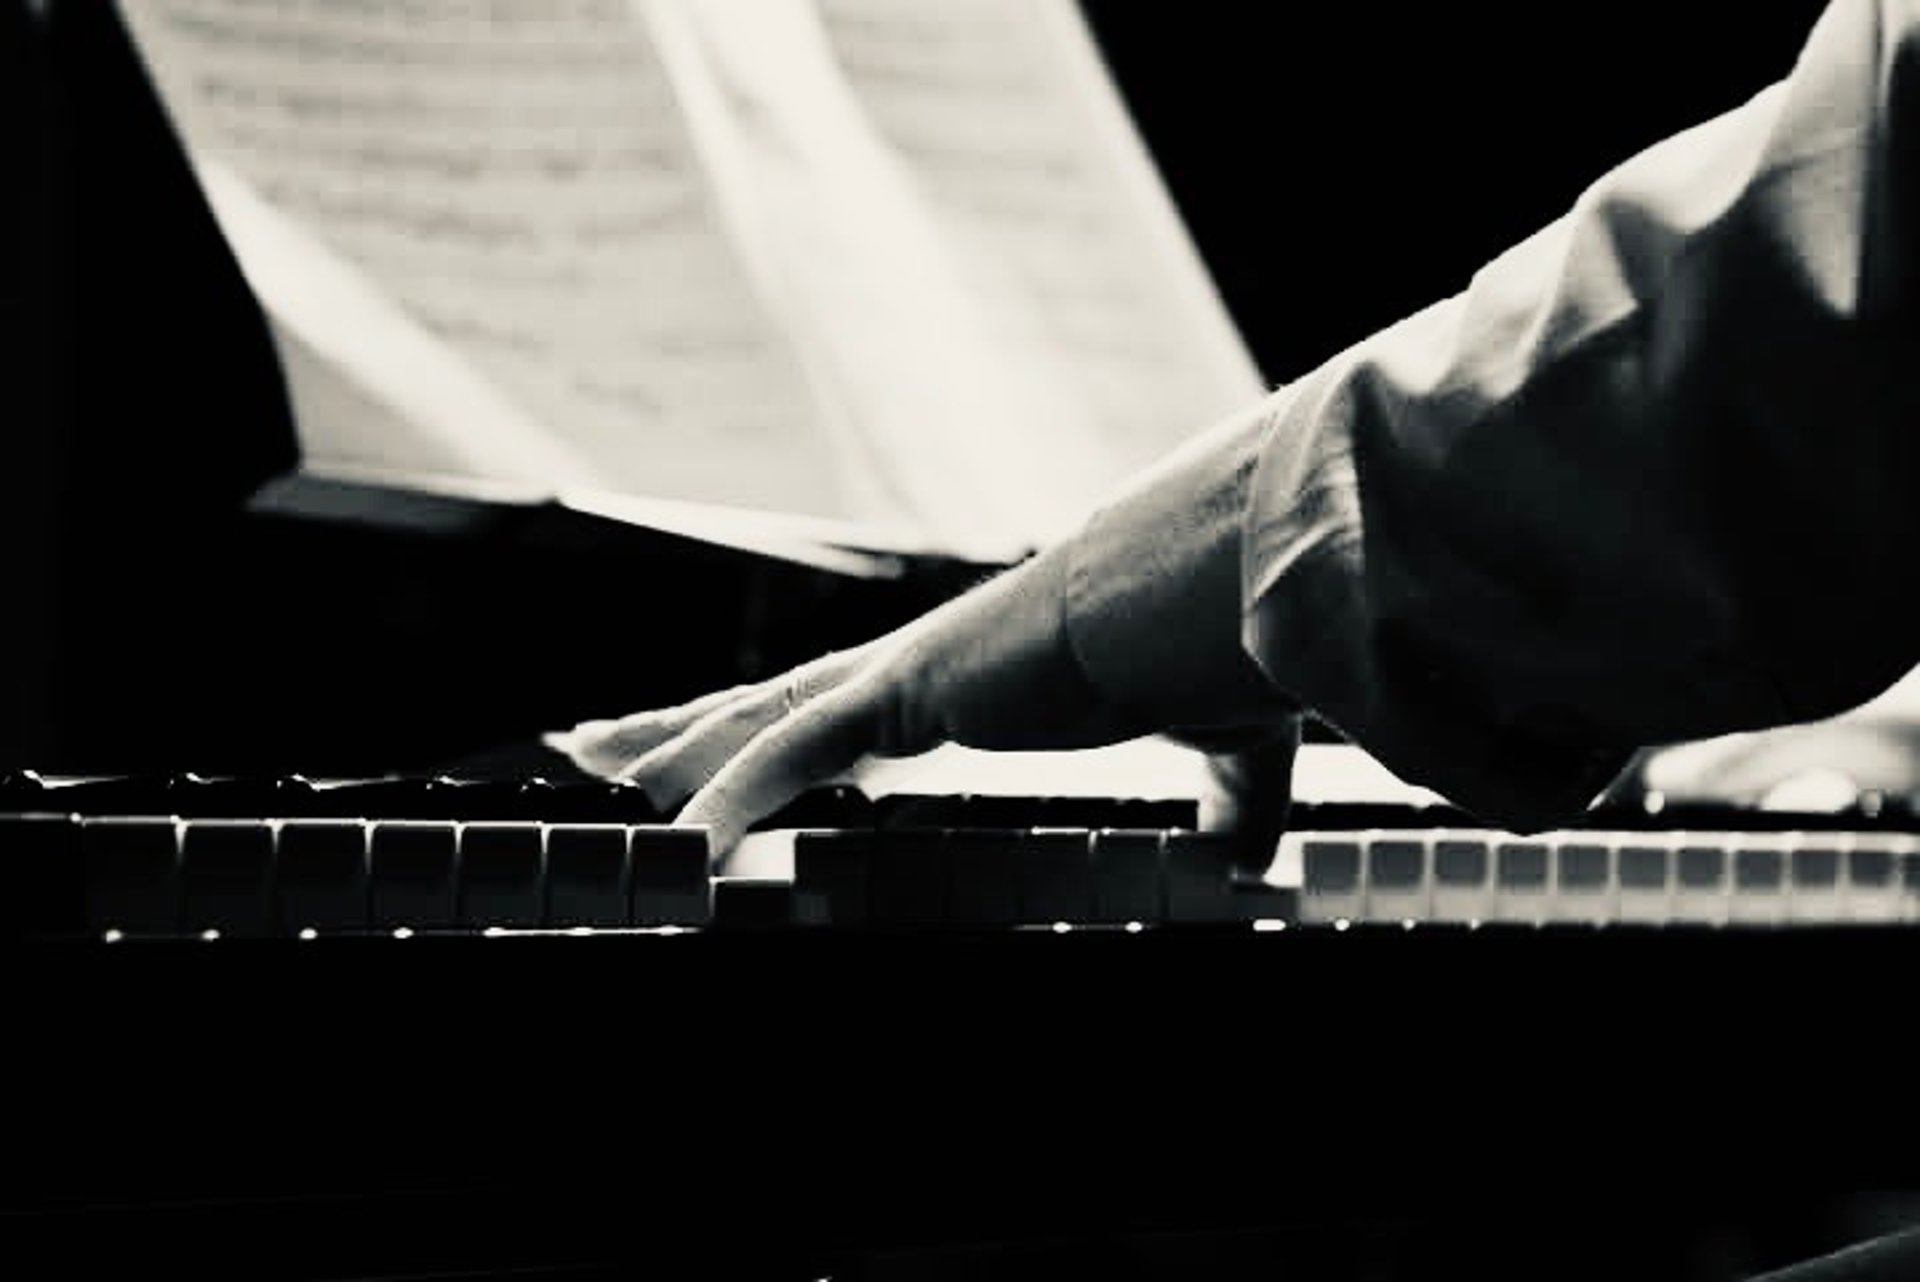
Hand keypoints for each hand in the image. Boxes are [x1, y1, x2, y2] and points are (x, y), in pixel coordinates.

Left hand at [546, 544, 1299, 858]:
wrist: (1221, 596)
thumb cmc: (1213, 653)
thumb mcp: (1216, 749)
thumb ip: (1219, 802)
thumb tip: (1244, 855)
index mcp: (963, 679)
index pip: (837, 705)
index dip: (765, 726)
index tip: (716, 744)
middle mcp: (911, 668)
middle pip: (762, 697)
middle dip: (676, 723)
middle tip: (595, 741)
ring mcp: (898, 673)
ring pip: (751, 715)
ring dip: (668, 745)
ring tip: (584, 763)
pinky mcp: (907, 688)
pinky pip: (795, 750)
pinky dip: (732, 794)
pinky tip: (676, 839)